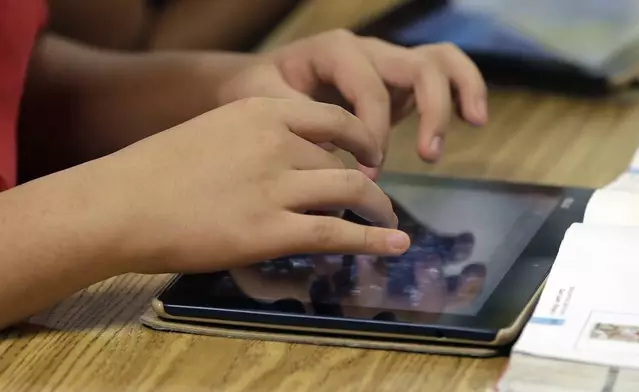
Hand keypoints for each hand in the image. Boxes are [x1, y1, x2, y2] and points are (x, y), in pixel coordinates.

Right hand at [93, 98, 410, 273]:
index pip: (334, 121)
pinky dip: (373, 239)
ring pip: (351, 191)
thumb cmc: (158, 170)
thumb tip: (295, 160)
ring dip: (379, 209)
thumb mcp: (215, 132)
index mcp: (262, 112)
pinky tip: (393, 245)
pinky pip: (337, 232)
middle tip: (378, 199)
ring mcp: (276, 187)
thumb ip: (258, 140)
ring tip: (390, 224)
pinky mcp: (270, 231)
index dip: (361, 140)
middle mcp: (277, 143)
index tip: (370, 157)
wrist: (120, 203)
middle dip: (369, 182)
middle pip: (343, 162)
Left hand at [213, 30, 487, 178]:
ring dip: (459, 91)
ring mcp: (386, 64)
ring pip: (439, 60)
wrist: (257, 81)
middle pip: (419, 66)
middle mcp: (368, 51)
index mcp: (335, 50)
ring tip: (475, 122)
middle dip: (432, 109)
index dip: (374, 131)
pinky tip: (471, 119)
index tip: (366, 171)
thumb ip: (296, 120)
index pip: (371, 88)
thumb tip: (334, 152)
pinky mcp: (396, 84)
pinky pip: (439, 76)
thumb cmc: (257, 90)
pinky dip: (461, 92)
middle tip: (428, 156)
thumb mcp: (263, 100)